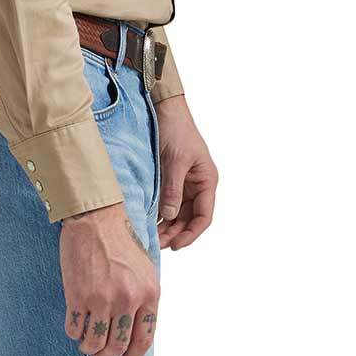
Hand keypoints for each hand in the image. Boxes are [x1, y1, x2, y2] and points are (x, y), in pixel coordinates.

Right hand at [60, 202, 159, 355]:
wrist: (95, 220)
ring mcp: (102, 299)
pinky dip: (74, 333)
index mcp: (149, 294)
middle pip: (117, 346)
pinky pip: (74, 330)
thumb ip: (144, 301)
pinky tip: (75, 326)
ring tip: (86, 343)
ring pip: (93, 343)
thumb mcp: (145, 272)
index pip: (143, 340)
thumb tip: (135, 335)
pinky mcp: (78, 296)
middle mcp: (128, 299)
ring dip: (88, 348)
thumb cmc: (120, 245)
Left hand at [155, 95, 217, 249]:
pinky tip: (148, 225)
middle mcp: (197, 187)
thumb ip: (173, 190)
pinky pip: (167, 206)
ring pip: (177, 216)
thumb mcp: (175, 161)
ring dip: (166, 229)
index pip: (204, 216)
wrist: (164, 110)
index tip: (176, 245)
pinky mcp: (169, 184)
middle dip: (175, 234)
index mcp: (207, 181)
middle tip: (156, 245)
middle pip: (189, 220)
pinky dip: (159, 217)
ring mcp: (183, 186)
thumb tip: (170, 216)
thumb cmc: (176, 130)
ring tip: (151, 239)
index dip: (191, 233)